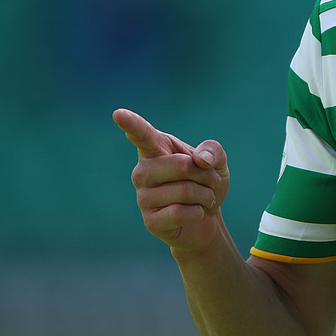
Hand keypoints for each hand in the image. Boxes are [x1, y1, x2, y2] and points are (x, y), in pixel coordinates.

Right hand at [114, 108, 228, 249]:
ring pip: (186, 191)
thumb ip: (213, 150)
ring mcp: (143, 198)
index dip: (131, 124)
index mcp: (155, 150)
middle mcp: (142, 172)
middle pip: (182, 166)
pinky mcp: (150, 222)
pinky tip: (194, 213)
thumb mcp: (217, 161)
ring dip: (206, 195)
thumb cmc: (206, 183)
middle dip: (206, 175)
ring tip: (203, 198)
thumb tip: (199, 159)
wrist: (207, 219)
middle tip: (209, 182)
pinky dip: (198, 212)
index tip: (118, 114)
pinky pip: (181, 213)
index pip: (142, 134)